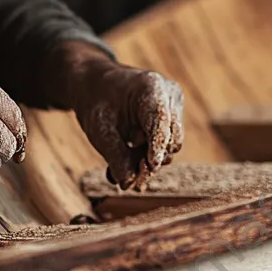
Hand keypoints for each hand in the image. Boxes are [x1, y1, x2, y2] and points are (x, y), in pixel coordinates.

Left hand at [61, 53, 184, 190]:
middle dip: (151, 161)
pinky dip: (148, 156)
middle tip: (132, 181)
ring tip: (124, 164)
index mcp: (151, 86)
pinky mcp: (172, 120)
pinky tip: (130, 161)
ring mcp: (174, 107)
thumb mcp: (99, 129)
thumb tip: (127, 184)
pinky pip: (166, 146)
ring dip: (148, 161)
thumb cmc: (97, 103)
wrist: (98, 87)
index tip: (151, 166)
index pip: (160, 120)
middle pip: (170, 138)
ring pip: (170, 146)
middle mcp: (170, 95)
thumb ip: (115, 155)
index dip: (157, 145)